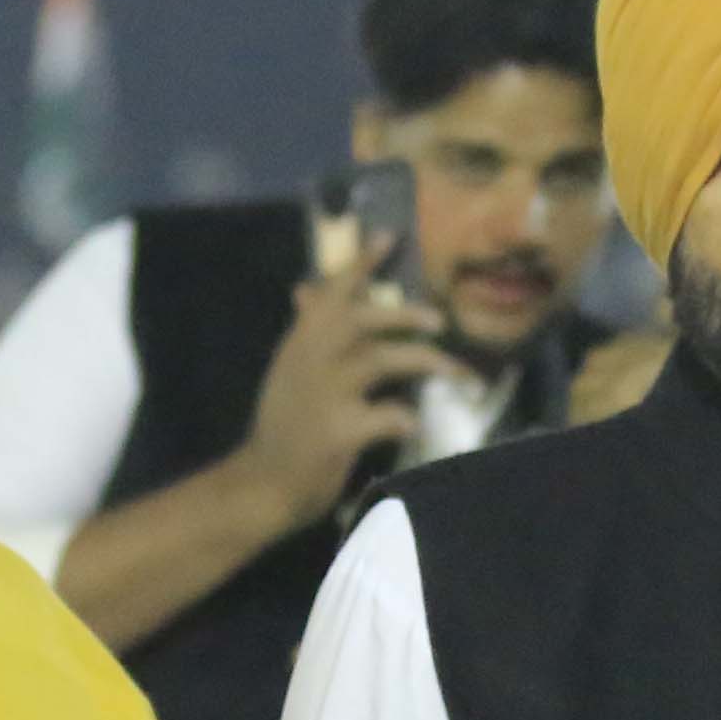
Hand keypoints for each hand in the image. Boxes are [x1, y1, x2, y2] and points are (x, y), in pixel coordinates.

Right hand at [240, 257, 445, 516]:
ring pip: (382, 361)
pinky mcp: (340, 431)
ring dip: (425, 361)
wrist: (263, 483)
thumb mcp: (289, 371)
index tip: (390, 236)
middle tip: (439, 320)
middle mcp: (310, 359)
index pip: (332, 292)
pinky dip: (406, 416)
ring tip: (457, 372)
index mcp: (300, 343)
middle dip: (405, 315)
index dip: (362, 263)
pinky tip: (414, 423)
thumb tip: (309, 289)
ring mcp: (325, 394)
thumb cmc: (284, 426)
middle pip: (362, 320)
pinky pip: (388, 415)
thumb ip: (307, 332)